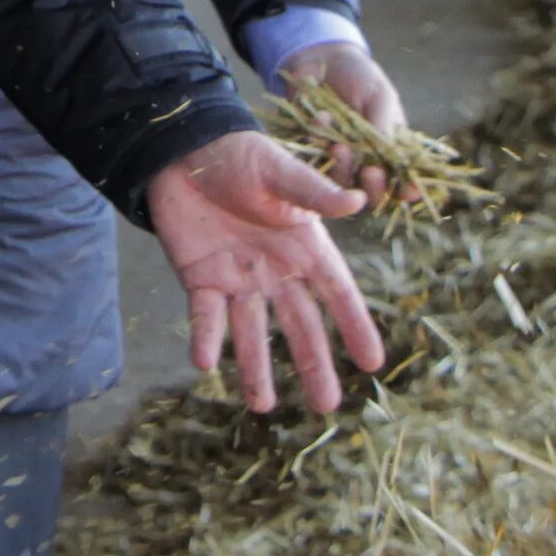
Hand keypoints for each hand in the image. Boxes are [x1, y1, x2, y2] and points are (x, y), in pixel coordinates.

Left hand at [146, 131, 382, 414]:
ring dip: (256, 367)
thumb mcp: (280, 170)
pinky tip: (205, 363)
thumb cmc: (239, 155)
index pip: (337, 293)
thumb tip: (359, 198)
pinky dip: (206, 338)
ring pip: (252, 332)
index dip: (355, 326)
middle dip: (312, 364)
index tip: (373, 363)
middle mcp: (275, 271)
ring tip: (260, 407)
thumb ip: (314, 192)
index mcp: (304, 246)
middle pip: (299, 325)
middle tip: (326, 406)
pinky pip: (205, 315)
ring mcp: (238, 279)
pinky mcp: (200, 279)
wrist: (183, 148)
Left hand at [277, 41, 410, 206]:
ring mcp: (336, 157)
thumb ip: (385, 127)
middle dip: (374, 186)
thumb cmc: (359, 77)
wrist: (321, 58)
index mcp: (389, 149)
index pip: (401, 179)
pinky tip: (322, 116)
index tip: (408, 190)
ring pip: (341, 182)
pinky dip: (317, 142)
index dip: (406, 189)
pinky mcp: (309, 149)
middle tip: (371, 171)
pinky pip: (312, 159)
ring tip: (340, 146)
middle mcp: (364, 159)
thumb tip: (395, 160)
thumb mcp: (380, 97)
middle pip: (371, 191)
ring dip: (343, 168)